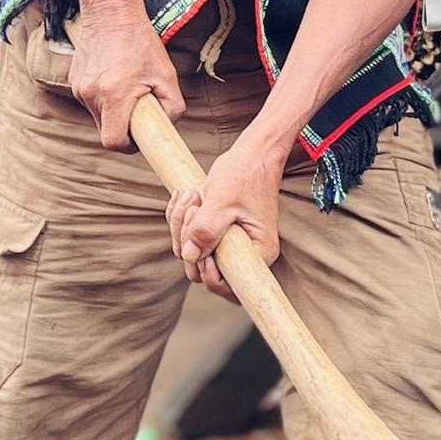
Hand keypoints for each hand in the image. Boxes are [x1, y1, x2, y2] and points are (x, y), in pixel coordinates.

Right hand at [65, 5, 182, 149]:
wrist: (110, 12)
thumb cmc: (141, 42)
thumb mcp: (167, 74)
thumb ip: (173, 107)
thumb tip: (166, 128)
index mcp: (114, 94)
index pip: (113, 141)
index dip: (128, 146)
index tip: (138, 138)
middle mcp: (91, 93)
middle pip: (105, 130)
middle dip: (122, 127)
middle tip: (138, 110)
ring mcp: (79, 87)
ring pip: (97, 116)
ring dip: (113, 111)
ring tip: (126, 87)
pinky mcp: (73, 81)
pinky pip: (91, 101)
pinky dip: (104, 98)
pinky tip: (114, 77)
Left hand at [166, 134, 284, 298]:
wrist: (252, 152)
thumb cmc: (244, 173)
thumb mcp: (222, 201)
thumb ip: (206, 230)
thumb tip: (189, 256)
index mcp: (258, 252)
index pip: (229, 287)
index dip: (207, 273)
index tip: (200, 247)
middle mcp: (246, 253)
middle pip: (203, 269)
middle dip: (187, 241)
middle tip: (193, 208)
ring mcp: (231, 243)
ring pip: (192, 251)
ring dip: (182, 225)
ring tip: (190, 196)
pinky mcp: (218, 231)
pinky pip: (190, 236)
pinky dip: (181, 218)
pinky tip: (186, 196)